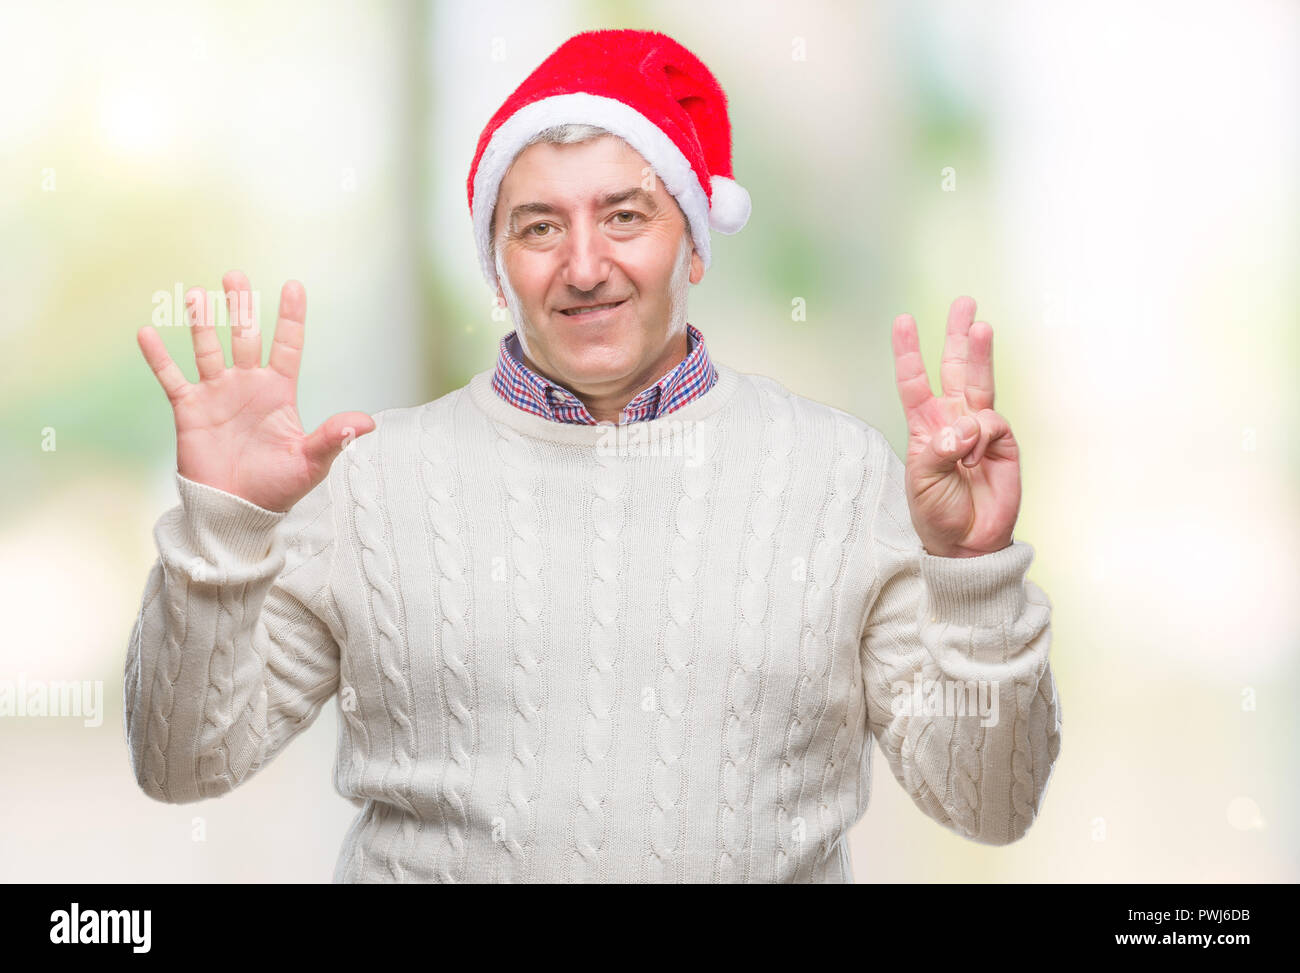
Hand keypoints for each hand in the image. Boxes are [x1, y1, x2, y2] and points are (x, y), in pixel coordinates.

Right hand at [137, 270, 374, 512]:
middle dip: (241, 307)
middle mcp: (247, 386)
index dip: (290, 317)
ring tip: (199, 296)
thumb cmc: (277, 488)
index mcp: (279, 393)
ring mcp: (217, 394)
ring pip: (208, 349)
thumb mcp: (310, 462)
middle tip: (235, 276)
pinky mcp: (189, 410)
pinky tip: (147, 333)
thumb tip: (368, 422)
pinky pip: (171, 378)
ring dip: (203, 323)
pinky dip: (158, 357)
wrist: (237, 512)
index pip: (287, 346)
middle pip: (245, 336)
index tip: (293, 286)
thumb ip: (334, 438)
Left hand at [890, 296, 1020, 557]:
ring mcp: (979, 429)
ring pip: (980, 382)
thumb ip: (939, 451)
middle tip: (964, 302)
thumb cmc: (937, 512)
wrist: (967, 542)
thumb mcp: (922, 481)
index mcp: (925, 426)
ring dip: (980, 354)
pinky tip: (972, 457)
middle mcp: (952, 420)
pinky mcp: (1003, 443)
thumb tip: (963, 428)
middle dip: (958, 336)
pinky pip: (990, 423)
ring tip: (981, 325)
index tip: (903, 321)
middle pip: (955, 369)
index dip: (909, 352)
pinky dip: (978, 437)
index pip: (914, 382)